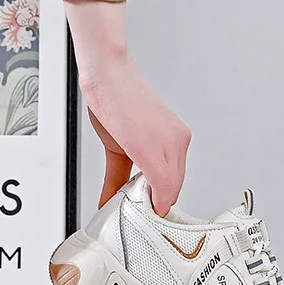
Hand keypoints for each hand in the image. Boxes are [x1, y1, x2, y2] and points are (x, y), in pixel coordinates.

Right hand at [63, 0, 190, 215]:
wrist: (106, 72)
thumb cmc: (114, 98)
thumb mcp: (119, 145)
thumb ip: (119, 176)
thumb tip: (114, 198)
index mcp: (174, 139)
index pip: (174, 182)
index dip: (158, 200)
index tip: (144, 209)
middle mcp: (177, 140)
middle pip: (173, 190)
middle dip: (153, 204)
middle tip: (134, 212)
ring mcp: (170, 143)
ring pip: (169, 190)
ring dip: (150, 203)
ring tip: (130, 204)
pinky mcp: (154, 146)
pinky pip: (161, 184)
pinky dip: (150, 199)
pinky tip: (138, 201)